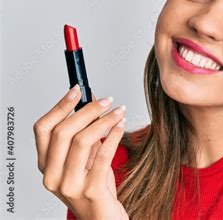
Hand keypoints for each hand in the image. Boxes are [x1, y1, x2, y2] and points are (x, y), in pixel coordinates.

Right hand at [33, 85, 128, 219]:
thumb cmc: (95, 189)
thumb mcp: (85, 160)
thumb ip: (83, 135)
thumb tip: (91, 102)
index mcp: (46, 165)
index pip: (43, 129)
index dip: (60, 105)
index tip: (77, 90)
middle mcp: (52, 176)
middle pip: (63, 132)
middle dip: (87, 110)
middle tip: (107, 100)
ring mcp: (69, 185)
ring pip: (82, 141)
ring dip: (104, 120)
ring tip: (119, 111)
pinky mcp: (91, 191)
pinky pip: (103, 155)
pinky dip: (114, 135)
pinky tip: (121, 126)